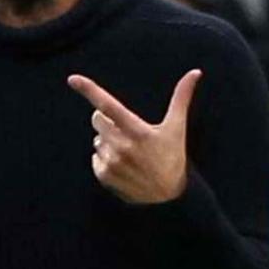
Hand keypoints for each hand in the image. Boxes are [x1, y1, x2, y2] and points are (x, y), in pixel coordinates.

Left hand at [67, 70, 200, 203]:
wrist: (169, 197)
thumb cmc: (173, 156)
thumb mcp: (177, 127)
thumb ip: (182, 97)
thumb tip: (195, 72)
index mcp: (137, 131)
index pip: (108, 105)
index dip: (89, 90)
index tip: (73, 79)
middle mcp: (122, 146)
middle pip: (98, 119)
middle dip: (107, 120)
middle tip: (127, 131)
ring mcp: (112, 162)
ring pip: (97, 139)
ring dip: (108, 142)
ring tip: (129, 153)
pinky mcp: (105, 175)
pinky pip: (94, 158)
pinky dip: (105, 158)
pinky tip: (122, 165)